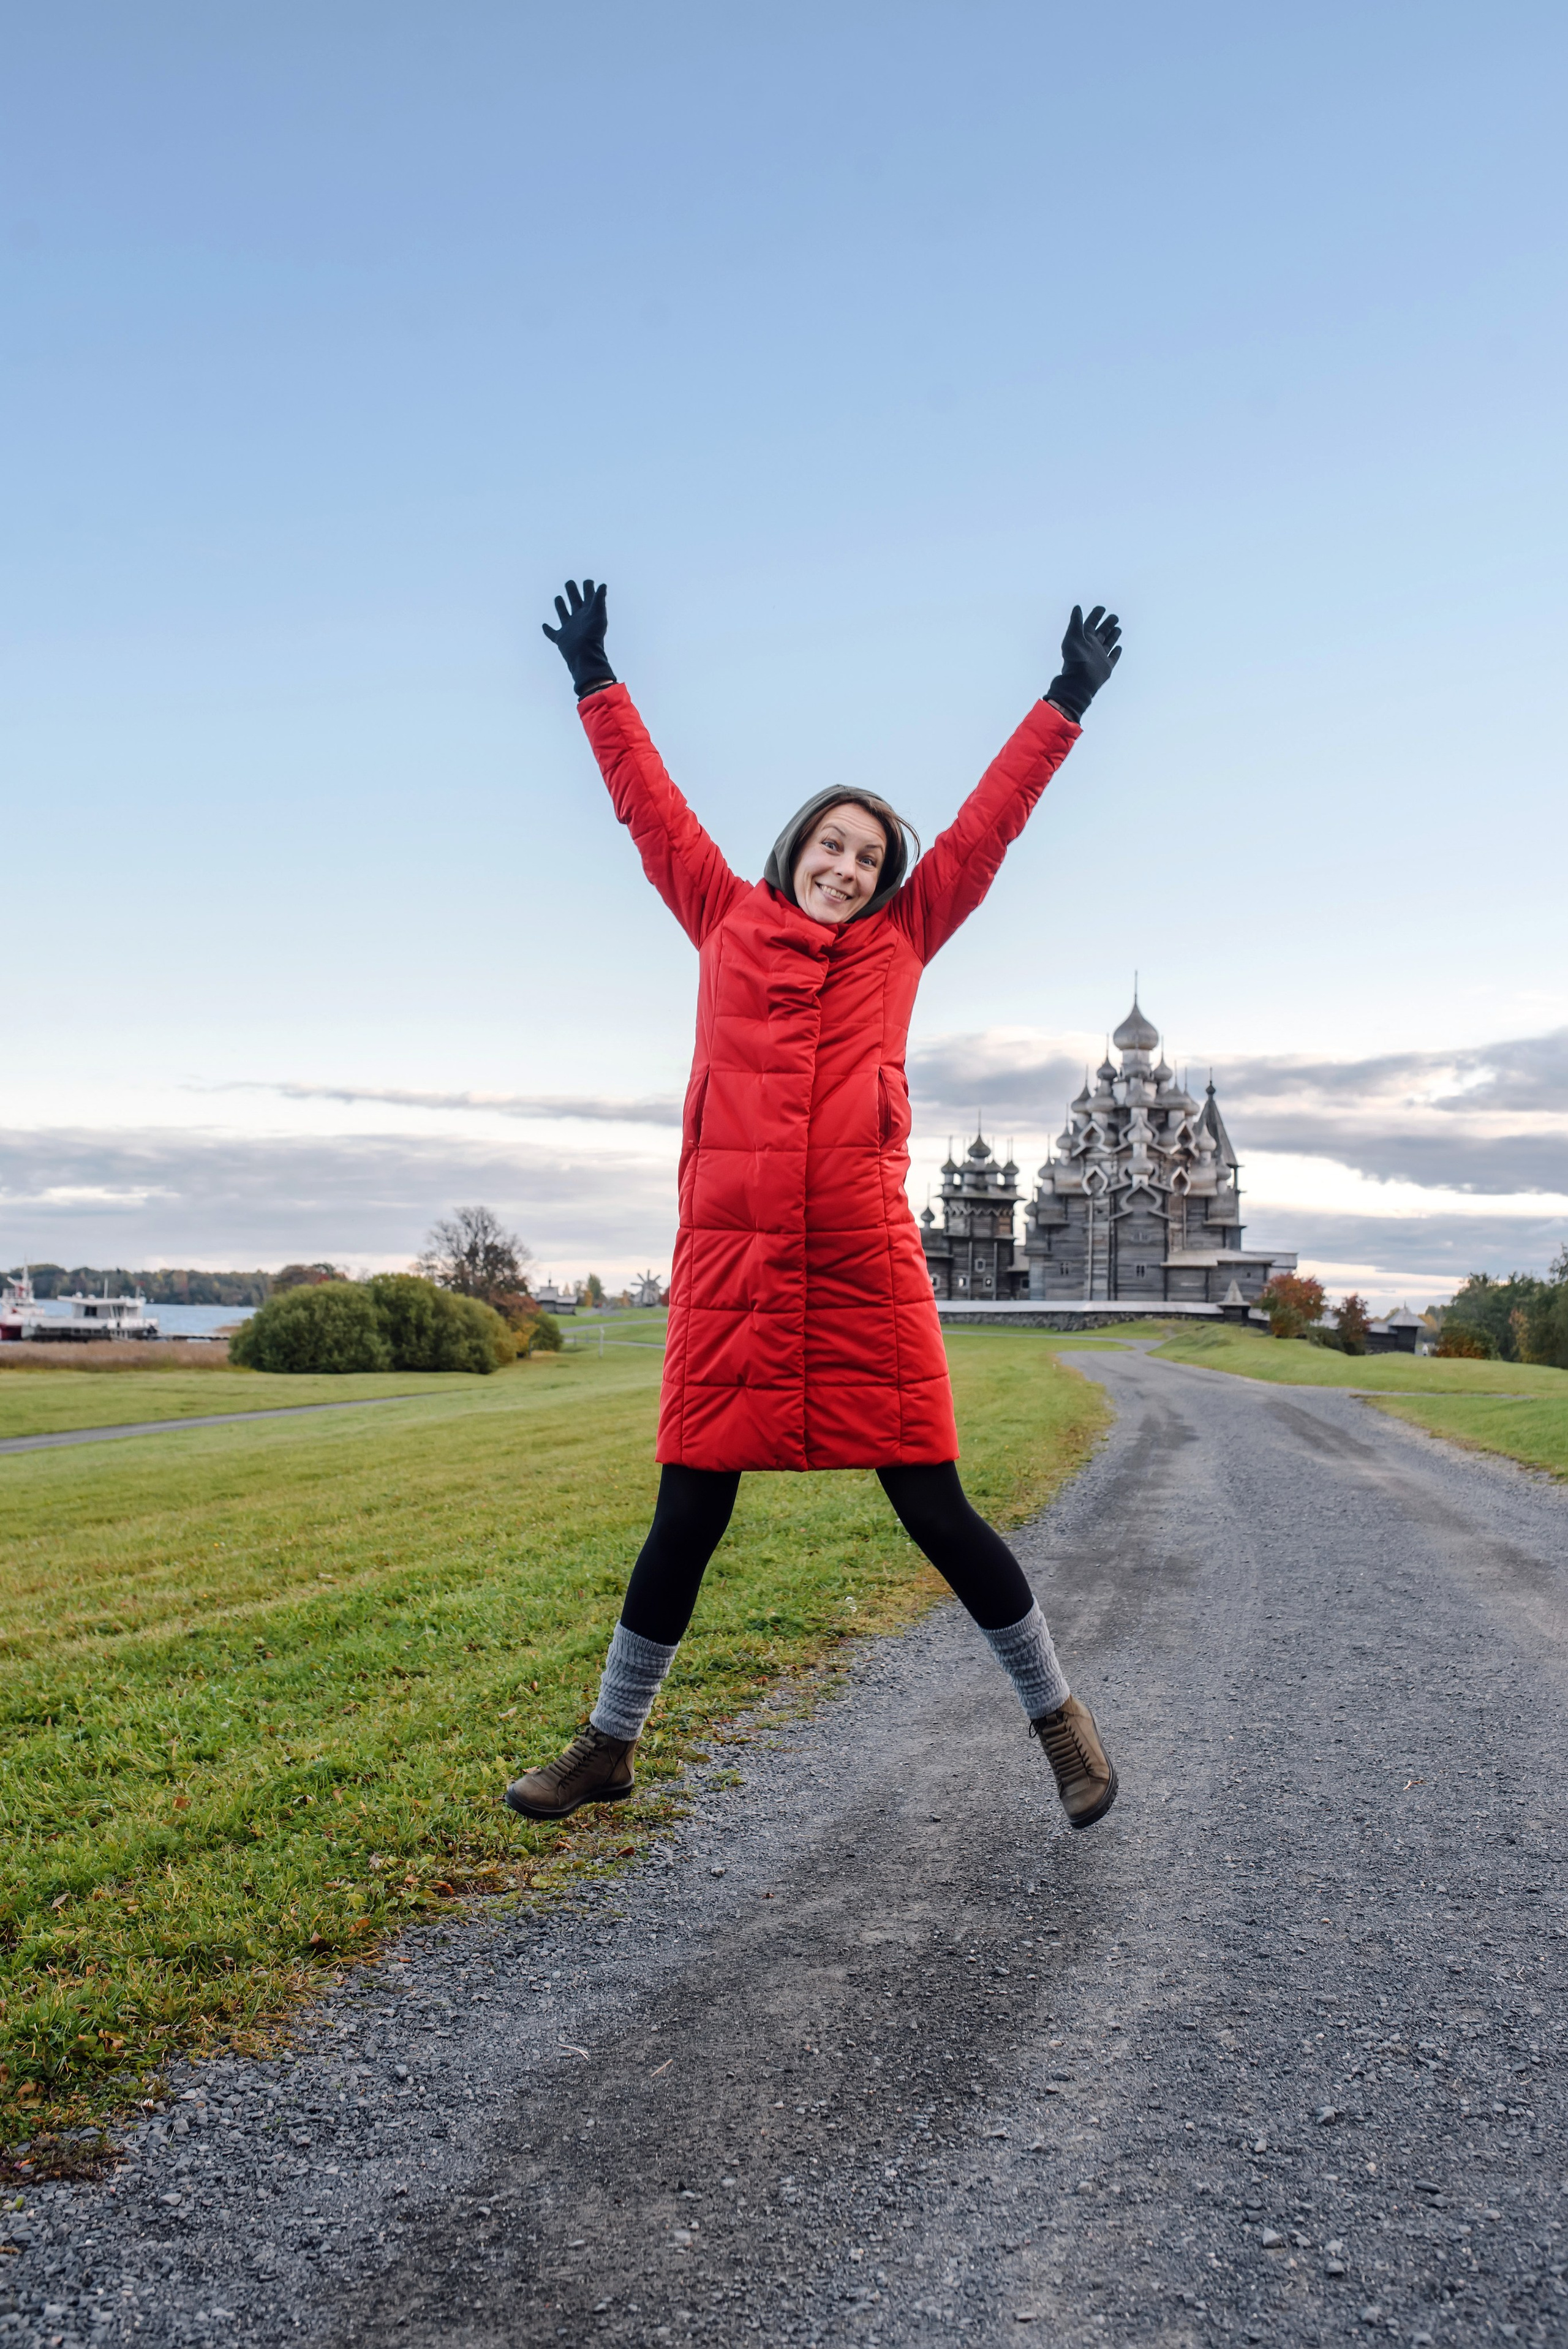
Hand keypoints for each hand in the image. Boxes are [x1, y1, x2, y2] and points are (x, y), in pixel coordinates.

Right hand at [542, 578, 615, 698]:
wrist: (585, 657)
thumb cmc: (593, 636)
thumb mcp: (598, 614)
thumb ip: (599, 599)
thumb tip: (602, 585)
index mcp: (588, 612)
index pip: (589, 596)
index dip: (588, 587)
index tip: (588, 581)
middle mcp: (579, 619)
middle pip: (575, 601)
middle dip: (572, 591)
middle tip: (569, 582)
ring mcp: (569, 629)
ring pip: (563, 614)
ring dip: (560, 606)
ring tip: (558, 597)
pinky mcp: (561, 639)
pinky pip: (552, 633)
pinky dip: (547, 629)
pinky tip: (544, 625)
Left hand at [1045, 604, 1121, 721]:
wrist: (1079, 681)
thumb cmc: (1074, 659)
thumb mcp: (1073, 637)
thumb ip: (1076, 622)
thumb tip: (1077, 607)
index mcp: (1084, 638)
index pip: (1091, 623)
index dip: (1096, 615)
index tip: (1102, 608)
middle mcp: (1092, 646)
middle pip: (1102, 632)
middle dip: (1108, 623)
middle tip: (1114, 617)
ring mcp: (1099, 656)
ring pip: (1108, 643)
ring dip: (1113, 635)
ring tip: (1118, 628)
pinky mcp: (1106, 667)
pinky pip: (1113, 658)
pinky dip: (1116, 652)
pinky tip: (1119, 647)